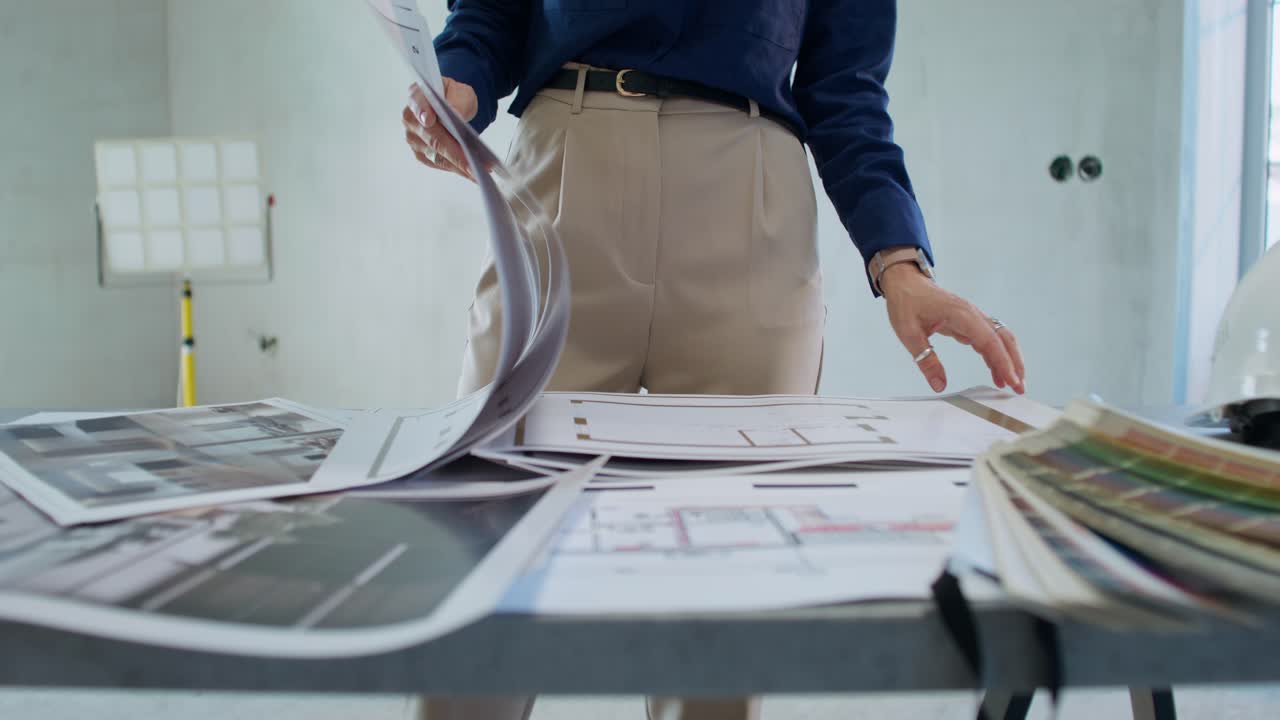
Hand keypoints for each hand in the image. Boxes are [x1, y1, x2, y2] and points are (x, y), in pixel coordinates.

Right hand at [402, 79, 478, 179]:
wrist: (453, 105)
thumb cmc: (454, 97)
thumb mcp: (460, 92)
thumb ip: (457, 101)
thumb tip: (456, 115)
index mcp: (417, 97)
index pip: (417, 104)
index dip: (422, 112)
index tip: (429, 120)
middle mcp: (411, 120)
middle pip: (431, 138)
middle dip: (454, 153)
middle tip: (473, 164)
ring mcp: (414, 139)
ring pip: (436, 156)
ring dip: (458, 165)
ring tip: (478, 172)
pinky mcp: (422, 154)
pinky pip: (440, 164)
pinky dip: (456, 169)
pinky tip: (471, 173)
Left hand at [879, 263, 1025, 394]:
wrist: (905, 282)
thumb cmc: (906, 302)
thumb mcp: (909, 334)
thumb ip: (926, 360)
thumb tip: (939, 385)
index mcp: (960, 314)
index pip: (989, 341)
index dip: (1002, 362)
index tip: (1011, 381)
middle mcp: (972, 314)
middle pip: (1003, 339)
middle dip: (1014, 363)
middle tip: (1019, 387)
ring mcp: (973, 317)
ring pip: (1000, 339)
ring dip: (1009, 360)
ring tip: (1012, 384)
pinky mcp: (970, 322)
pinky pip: (989, 339)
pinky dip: (996, 355)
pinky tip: (996, 371)